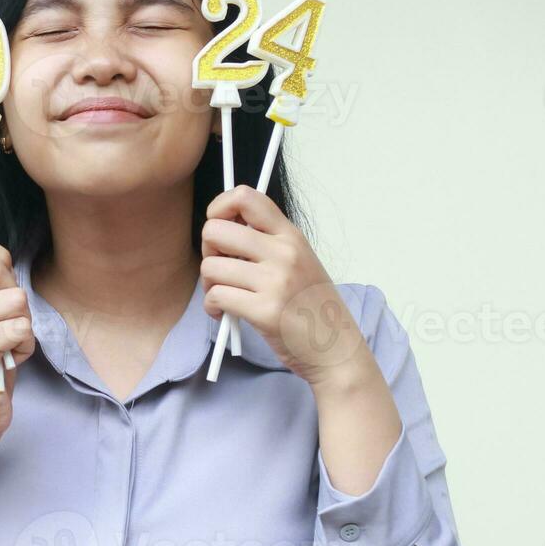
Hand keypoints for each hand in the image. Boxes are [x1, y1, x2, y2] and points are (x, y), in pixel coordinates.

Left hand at [200, 186, 373, 390]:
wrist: (336, 348)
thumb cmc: (312, 306)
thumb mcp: (300, 260)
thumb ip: (268, 242)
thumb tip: (223, 229)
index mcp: (291, 236)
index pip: (246, 197)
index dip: (219, 207)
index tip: (219, 227)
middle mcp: (283, 253)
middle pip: (215, 230)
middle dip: (208, 250)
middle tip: (221, 268)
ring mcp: (275, 281)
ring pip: (210, 266)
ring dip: (208, 283)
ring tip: (223, 295)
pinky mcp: (264, 311)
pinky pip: (216, 296)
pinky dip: (212, 307)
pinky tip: (224, 314)